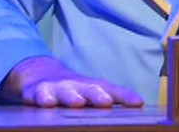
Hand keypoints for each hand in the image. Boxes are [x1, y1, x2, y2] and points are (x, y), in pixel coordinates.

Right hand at [1, 56, 143, 107]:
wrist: (41, 72)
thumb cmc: (75, 88)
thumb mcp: (94, 93)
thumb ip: (115, 98)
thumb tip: (140, 105)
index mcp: (95, 88)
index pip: (114, 92)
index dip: (126, 97)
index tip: (138, 103)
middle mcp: (78, 86)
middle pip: (91, 89)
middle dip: (98, 96)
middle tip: (106, 102)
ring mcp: (59, 87)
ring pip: (65, 91)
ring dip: (71, 96)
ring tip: (77, 102)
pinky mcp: (38, 91)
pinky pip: (40, 94)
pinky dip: (43, 98)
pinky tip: (46, 104)